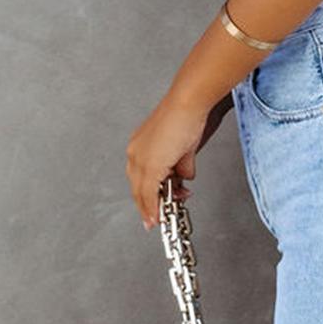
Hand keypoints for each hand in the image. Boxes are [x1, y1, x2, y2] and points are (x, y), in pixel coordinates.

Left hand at [126, 91, 231, 228]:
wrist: (187, 105)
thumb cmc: (185, 118)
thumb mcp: (184, 149)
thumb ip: (181, 166)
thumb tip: (185, 177)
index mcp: (140, 147)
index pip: (139, 178)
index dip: (146, 196)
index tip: (152, 209)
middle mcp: (135, 153)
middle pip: (137, 189)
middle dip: (148, 207)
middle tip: (157, 218)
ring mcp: (140, 159)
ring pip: (142, 192)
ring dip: (156, 206)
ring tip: (168, 212)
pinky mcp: (150, 164)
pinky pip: (149, 192)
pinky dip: (155, 206)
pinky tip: (160, 214)